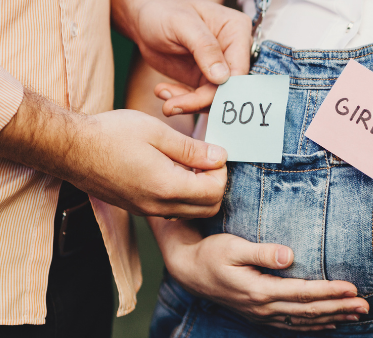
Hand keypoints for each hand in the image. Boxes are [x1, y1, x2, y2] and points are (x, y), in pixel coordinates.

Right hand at [78, 110, 227, 216]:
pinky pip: (173, 211)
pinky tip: (172, 171)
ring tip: (188, 163)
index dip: (220, 171)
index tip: (211, 152)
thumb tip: (220, 157)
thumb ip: (192, 149)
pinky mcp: (138, 208)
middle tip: (204, 159)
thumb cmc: (111, 134)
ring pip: (191, 212)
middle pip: (208, 208)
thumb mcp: (157, 132)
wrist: (69, 148)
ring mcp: (147, 210)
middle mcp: (159, 206)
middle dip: (215, 184)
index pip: (215, 192)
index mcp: (167, 186)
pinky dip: (182, 196)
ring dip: (200, 191)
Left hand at [113, 0, 251, 114]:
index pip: (239, 69)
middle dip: (202, 101)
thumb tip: (223, 78)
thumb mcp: (182, 24)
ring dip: (189, 104)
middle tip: (173, 106)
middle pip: (228, 88)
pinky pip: (200, 99)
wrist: (143, 19)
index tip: (199, 99)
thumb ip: (204, 47)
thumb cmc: (163, 11)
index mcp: (237, 31)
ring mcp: (220, 68)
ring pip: (214, 98)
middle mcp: (233, 51)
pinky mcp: (205, 80)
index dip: (223, 89)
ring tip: (166, 102)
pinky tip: (163, 92)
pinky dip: (182, 101)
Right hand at [153, 221, 369, 331]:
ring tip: (356, 315)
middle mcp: (263, 307)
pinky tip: (329, 322)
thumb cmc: (212, 254)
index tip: (352, 288)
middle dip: (339, 308)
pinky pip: (292, 325)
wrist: (190, 271)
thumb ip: (262, 252)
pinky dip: (313, 325)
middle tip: (366, 306)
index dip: (329, 291)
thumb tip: (290, 256)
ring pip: (303, 321)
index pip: (302, 293)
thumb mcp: (234, 247)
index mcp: (260, 290)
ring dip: (332, 318)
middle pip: (308, 311)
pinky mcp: (260, 314)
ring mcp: (262, 314)